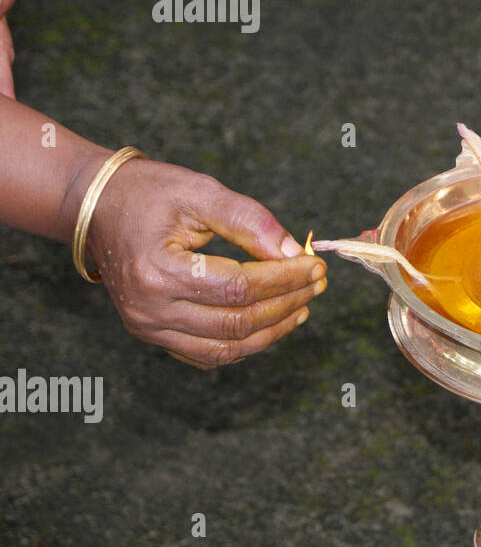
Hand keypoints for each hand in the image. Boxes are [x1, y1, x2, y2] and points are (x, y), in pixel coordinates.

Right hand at [84, 158, 325, 368]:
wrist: (97, 208)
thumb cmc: (149, 194)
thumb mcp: (201, 193)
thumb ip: (249, 221)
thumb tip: (294, 252)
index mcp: (157, 271)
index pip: (238, 287)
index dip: (284, 279)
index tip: (315, 265)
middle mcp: (148, 309)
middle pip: (236, 322)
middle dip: (287, 303)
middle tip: (317, 283)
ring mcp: (147, 327)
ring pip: (225, 347)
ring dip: (272, 331)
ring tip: (303, 305)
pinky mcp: (152, 334)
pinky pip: (207, 354)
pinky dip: (245, 343)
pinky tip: (273, 321)